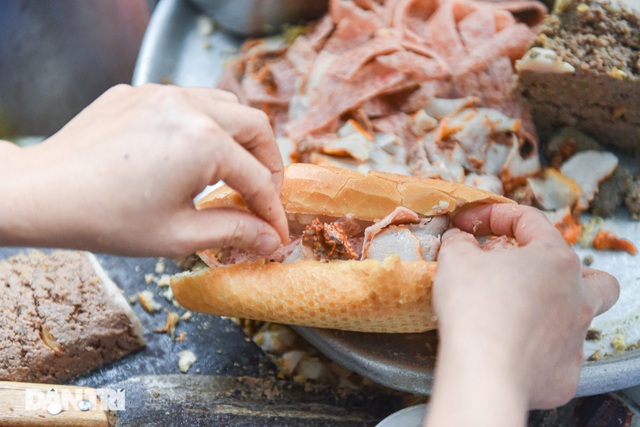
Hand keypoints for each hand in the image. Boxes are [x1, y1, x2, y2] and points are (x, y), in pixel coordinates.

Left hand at [1, 84, 288, 256]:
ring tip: (233, 169)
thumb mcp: (178, 234)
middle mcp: (189, 106)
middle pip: (255, 126)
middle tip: (263, 194)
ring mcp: (162, 93)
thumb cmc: (107, 219)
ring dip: (240, 136)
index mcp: (204, 142)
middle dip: (268, 162)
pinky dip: (204, 124)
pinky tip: (190, 152)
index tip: (277, 232)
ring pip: (225, 104)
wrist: (43, 194)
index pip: (257, 179)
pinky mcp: (139, 93)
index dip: (272, 210)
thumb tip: (269, 239)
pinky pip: (188, 100)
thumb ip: (233, 232)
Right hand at [425, 204, 618, 426]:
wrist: (484, 372)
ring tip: (522, 316)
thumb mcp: (456, 258)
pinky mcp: (564, 374)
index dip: (494, 216)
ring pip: (581, 320)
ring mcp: (574, 338)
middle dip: (568, 274)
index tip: (468, 225)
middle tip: (535, 275)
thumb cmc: (475, 307)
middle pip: (594, 278)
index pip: (530, 222)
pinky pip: (557, 358)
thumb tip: (460, 240)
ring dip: (554, 314)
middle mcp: (576, 298)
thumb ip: (460, 242)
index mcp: (555, 261)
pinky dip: (536, 352)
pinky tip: (510, 351)